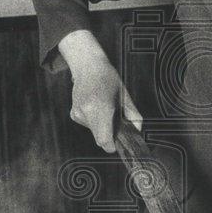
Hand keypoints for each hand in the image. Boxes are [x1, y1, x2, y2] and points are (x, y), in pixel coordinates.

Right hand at [59, 30, 141, 151]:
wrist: (88, 67)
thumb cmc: (109, 79)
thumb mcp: (125, 96)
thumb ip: (133, 116)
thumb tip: (138, 132)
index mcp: (101, 107)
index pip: (104, 139)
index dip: (111, 146)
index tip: (117, 145)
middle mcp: (87, 112)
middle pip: (99, 138)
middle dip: (109, 136)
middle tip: (116, 123)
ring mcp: (78, 113)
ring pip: (94, 132)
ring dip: (102, 127)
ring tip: (105, 109)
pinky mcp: (74, 114)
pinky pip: (88, 126)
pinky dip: (95, 121)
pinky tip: (96, 106)